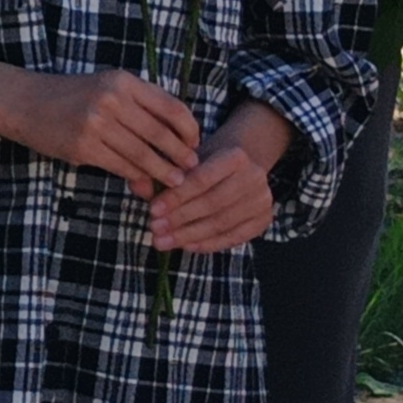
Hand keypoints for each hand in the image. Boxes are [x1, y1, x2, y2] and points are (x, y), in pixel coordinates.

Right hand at [0, 62, 205, 201]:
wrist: (24, 102)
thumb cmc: (71, 97)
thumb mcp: (106, 91)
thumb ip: (139, 115)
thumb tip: (169, 147)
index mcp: (122, 81)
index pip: (171, 107)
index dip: (189, 129)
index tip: (195, 143)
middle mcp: (112, 99)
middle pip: (160, 134)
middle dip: (180, 155)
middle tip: (192, 168)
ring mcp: (97, 123)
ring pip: (143, 154)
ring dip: (163, 171)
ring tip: (175, 181)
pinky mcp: (84, 146)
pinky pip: (121, 166)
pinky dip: (137, 177)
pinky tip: (144, 182)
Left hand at [151, 103, 293, 256]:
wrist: (239, 165)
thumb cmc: (204, 162)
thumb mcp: (185, 159)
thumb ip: (161, 172)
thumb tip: (138, 188)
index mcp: (235, 156)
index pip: (202, 180)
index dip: (177, 197)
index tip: (152, 210)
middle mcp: (255, 176)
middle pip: (213, 204)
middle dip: (180, 219)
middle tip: (154, 229)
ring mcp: (263, 200)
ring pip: (222, 223)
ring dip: (189, 235)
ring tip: (163, 241)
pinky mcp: (264, 220)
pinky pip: (234, 237)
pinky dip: (209, 244)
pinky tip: (186, 246)